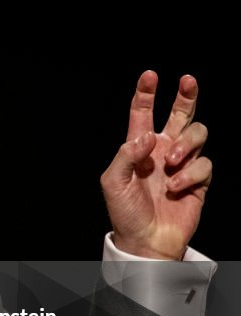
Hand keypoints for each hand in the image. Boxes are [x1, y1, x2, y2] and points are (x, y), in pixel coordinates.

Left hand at [100, 71, 211, 258]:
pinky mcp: (199, 180)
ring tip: (172, 161)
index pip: (143, 114)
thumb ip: (126, 155)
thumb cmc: (125, 212)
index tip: (149, 75)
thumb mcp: (112, 182)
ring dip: (186, 143)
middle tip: (187, 80)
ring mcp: (182, 163)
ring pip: (197, 133)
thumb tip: (147, 135)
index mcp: (139, 147)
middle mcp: (163, 150)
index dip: (146, 93)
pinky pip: (204, 164)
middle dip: (186, 95)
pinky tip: (175, 188)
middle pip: (180, 114)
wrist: (145, 240)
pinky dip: (190, 174)